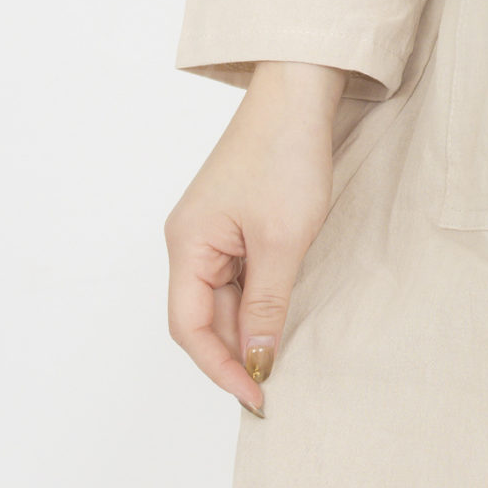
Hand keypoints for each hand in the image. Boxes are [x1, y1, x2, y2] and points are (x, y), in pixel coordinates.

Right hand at [165, 60, 347, 413]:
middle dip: (234, 352)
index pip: (189, 328)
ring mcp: (212, 229)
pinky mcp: (234, 220)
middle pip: (203, 316)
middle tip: (271, 386)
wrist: (300, 91)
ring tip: (279, 357)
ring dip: (248, 327)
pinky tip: (280, 316)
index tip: (255, 396)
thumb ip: (266, 307)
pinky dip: (258, 299)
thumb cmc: (286, 156)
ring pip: (223, 298)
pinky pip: (239, 274)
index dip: (219, 368)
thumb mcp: (282, 242)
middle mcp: (189, 240)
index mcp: (187, 245)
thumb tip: (256, 361)